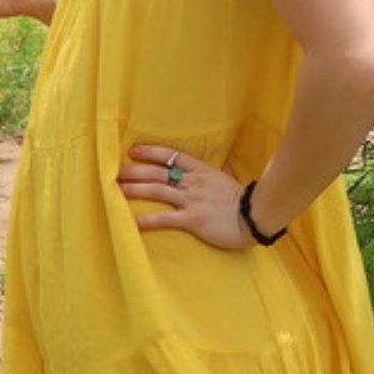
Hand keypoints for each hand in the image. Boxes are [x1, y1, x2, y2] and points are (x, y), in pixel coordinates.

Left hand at [116, 144, 250, 249]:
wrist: (257, 216)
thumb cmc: (245, 200)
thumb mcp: (231, 180)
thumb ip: (223, 172)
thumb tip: (224, 165)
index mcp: (202, 171)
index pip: (172, 156)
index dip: (151, 152)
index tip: (134, 151)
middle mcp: (193, 182)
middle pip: (158, 173)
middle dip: (135, 171)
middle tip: (116, 171)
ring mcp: (192, 200)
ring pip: (157, 191)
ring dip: (135, 190)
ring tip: (116, 190)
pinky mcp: (192, 219)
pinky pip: (165, 219)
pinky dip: (146, 220)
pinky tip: (131, 222)